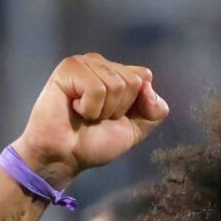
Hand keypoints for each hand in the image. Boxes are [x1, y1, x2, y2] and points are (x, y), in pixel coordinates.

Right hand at [12, 53, 168, 186]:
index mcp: (117, 73)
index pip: (144, 77)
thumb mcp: (136, 129)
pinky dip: (89, 108)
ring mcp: (85, 63)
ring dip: (103, 110)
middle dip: (119, 109)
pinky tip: (74, 108)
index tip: (115, 117)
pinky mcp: (69, 68)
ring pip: (117, 85)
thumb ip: (154, 110)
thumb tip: (148, 86)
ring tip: (84, 114)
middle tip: (96, 117)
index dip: (136, 105)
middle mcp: (101, 64)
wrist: (65, 156)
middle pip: (134, 81)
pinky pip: (97, 88)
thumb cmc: (95, 142)